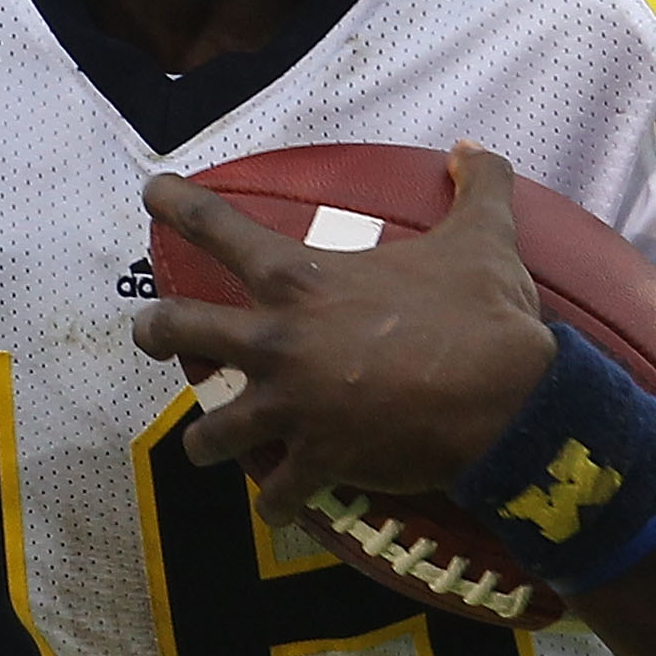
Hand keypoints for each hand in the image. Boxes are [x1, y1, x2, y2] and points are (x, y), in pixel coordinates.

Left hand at [132, 144, 556, 517]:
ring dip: (206, 441)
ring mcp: (290, 407)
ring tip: (205, 445)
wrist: (506, 400)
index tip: (152, 193)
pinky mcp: (316, 462)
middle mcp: (277, 342)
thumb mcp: (482, 236)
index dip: (175, 203)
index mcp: (301, 279)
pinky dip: (276, 504)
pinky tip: (278, 507)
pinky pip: (276, 495)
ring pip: (210, 432)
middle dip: (154, 332)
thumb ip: (476, 184)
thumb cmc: (485, 314)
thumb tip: (474, 148)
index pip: (217, 227)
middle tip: (149, 334)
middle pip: (178, 330)